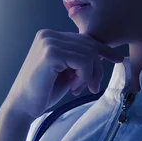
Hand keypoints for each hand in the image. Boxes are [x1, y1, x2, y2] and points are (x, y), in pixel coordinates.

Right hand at [5, 29, 123, 117]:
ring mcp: (48, 42)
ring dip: (89, 75)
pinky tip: (73, 88)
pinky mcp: (51, 54)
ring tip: (78, 89)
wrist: (23, 105)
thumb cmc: (44, 90)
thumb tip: (103, 52)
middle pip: (89, 45)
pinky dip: (83, 77)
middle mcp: (47, 35)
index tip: (117, 59)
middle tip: (93, 87)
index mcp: (49, 36)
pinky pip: (83, 62)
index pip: (83, 38)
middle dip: (97, 68)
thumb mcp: (66, 69)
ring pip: (88, 54)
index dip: (103, 50)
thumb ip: (78, 57)